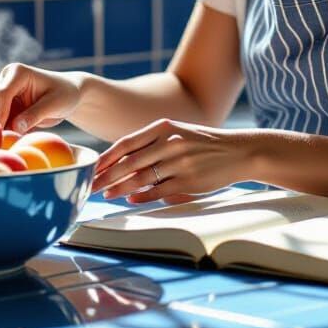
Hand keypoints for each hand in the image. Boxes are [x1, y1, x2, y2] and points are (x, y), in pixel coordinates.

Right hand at [0, 63, 84, 131]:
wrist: (67, 93)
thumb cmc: (64, 96)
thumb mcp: (54, 105)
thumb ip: (35, 115)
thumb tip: (15, 128)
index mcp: (19, 72)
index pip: (2, 93)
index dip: (0, 114)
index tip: (3, 133)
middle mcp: (6, 77)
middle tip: (1, 141)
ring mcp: (0, 87)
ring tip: (2, 139)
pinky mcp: (0, 100)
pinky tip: (2, 136)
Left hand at [90, 118, 257, 204]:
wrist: (239, 151)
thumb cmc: (203, 143)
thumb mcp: (177, 133)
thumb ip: (152, 144)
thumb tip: (122, 161)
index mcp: (164, 127)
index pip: (126, 143)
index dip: (105, 157)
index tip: (90, 168)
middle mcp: (169, 143)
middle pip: (129, 162)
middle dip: (106, 176)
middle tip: (89, 185)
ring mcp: (179, 163)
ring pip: (141, 178)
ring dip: (119, 188)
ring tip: (105, 194)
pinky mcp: (188, 182)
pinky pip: (158, 191)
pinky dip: (141, 196)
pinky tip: (129, 199)